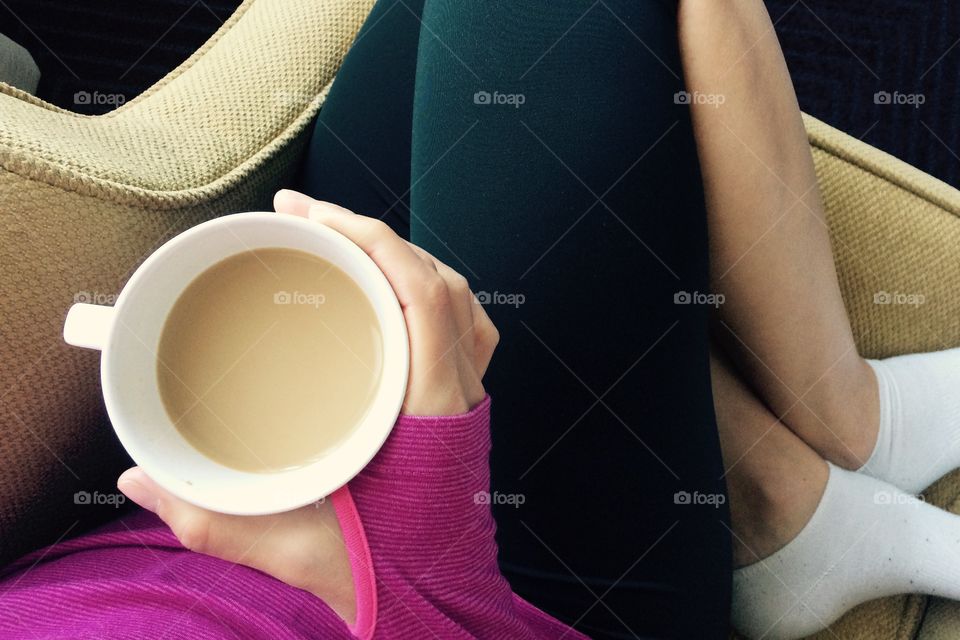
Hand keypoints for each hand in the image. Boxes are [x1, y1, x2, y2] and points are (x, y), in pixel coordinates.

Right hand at [117, 189, 498, 623]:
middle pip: (437, 283)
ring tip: (345, 239)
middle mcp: (460, 398)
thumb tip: (137, 477)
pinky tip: (392, 288)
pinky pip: (462, 329)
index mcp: (431, 414)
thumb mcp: (286, 546)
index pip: (422, 297)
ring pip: (457, 300)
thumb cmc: (379, 579)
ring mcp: (470, 401)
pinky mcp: (462, 409)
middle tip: (306, 215)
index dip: (372, 240)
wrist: (436, 611)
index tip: (312, 216)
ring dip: (404, 258)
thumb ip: (206, 516)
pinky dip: (428, 293)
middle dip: (373, 235)